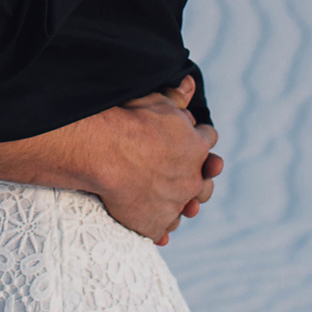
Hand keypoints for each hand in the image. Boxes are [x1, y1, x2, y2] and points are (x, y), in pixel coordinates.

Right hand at [85, 76, 222, 244]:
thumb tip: (191, 83)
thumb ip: (176, 97)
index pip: (208, 139)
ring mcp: (175, 203)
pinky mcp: (156, 223)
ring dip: (182, 205)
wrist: (103, 152)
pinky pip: (164, 228)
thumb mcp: (156, 101)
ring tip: (172, 203)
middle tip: (184, 175)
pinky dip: (161, 227)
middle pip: (205, 182)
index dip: (198, 138)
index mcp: (197, 145)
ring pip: (186, 207)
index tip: (189, 139)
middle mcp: (192, 177)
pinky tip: (158, 228)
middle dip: (199, 178)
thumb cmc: (129, 121)